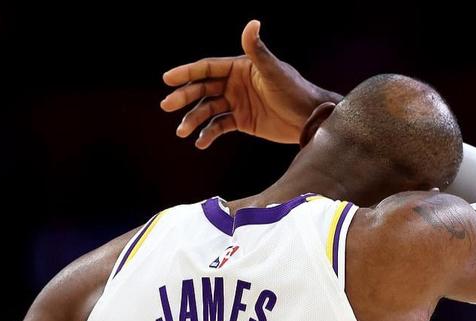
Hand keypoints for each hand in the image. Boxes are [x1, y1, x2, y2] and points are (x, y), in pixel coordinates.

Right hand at [161, 20, 341, 148]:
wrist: (308, 118)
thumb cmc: (294, 90)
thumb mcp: (274, 71)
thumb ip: (257, 51)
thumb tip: (252, 23)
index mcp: (239, 67)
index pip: (207, 68)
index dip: (187, 72)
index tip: (168, 79)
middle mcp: (235, 84)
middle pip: (203, 89)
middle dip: (184, 97)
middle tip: (167, 105)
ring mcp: (237, 103)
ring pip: (208, 110)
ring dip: (194, 119)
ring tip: (182, 132)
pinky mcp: (242, 121)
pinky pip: (219, 126)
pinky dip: (208, 134)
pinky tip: (200, 142)